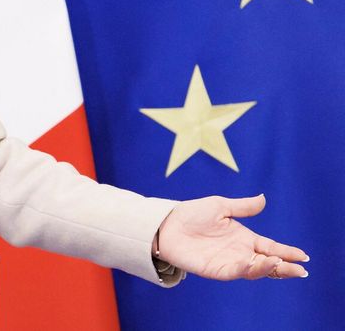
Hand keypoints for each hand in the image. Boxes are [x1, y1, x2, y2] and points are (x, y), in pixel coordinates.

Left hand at [156, 194, 308, 279]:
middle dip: (285, 267)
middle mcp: (240, 252)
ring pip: (255, 270)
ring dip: (269, 269)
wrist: (166, 224)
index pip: (271, 247)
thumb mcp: (220, 206)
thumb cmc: (191, 214)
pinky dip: (249, 269)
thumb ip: (242, 206)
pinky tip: (258, 264)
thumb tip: (264, 198)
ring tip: (281, 264)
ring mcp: (229, 262)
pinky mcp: (216, 269)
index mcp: (244, 238)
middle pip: (268, 263)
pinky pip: (236, 272)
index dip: (287, 251)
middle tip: (302, 269)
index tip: (304, 255)